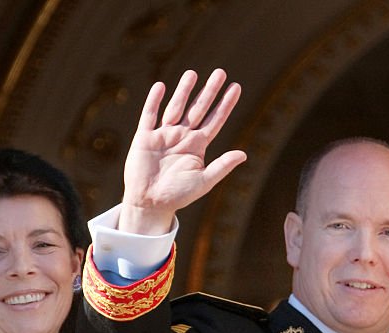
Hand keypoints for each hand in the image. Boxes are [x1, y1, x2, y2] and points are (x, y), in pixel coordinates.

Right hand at [120, 69, 246, 233]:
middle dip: (209, 91)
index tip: (236, 88)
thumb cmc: (178, 195)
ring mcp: (163, 135)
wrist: (150, 203)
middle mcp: (182, 137)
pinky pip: (149, 115)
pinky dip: (154, 101)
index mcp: (197, 146)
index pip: (215, 120)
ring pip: (176, 107)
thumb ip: (222, 166)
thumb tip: (243, 154)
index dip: (225, 104)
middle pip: (198, 109)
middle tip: (220, 72)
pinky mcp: (144, 138)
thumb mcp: (204, 181)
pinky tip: (161, 87)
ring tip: (193, 73)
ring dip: (184, 91)